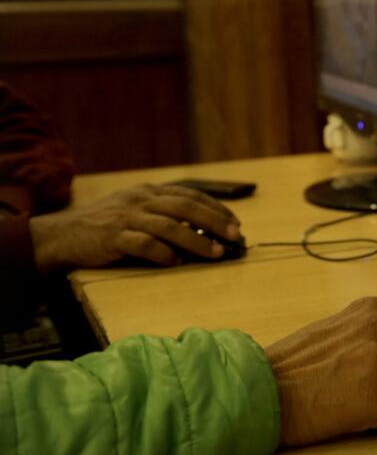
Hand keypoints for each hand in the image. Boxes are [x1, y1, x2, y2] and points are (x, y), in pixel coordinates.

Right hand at [28, 183, 241, 270]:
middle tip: (234, 236)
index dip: (216, 208)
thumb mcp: (136, 209)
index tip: (235, 223)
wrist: (62, 234)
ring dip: (196, 240)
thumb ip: (164, 215)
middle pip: (186, 207)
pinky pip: (143, 244)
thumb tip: (204, 234)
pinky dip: (162, 253)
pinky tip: (175, 263)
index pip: (191, 195)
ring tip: (215, 253)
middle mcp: (141, 200)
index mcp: (149, 191)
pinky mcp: (112, 237)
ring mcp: (126, 217)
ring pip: (169, 226)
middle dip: (214, 221)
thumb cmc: (106, 225)